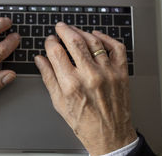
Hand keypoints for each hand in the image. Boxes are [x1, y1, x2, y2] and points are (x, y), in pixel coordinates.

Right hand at [34, 22, 136, 154]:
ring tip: (75, 31)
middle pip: (75, 41)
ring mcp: (108, 72)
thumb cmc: (84, 122)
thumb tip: (40, 59)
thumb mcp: (59, 102)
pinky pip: (116, 47)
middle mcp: (90, 76)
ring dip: (82, 32)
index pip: (56, 51)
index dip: (50, 42)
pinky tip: (97, 35)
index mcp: (71, 84)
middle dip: (64, 30)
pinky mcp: (121, 72)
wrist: (110, 135)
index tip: (50, 40)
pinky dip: (106, 37)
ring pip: (94, 41)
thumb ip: (48, 77)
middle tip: (60, 27)